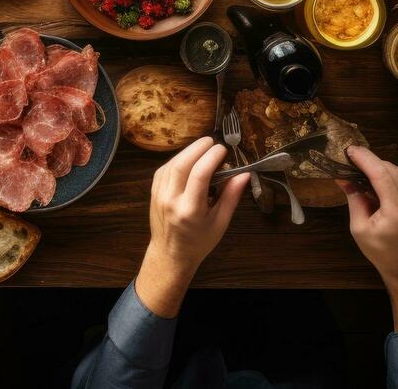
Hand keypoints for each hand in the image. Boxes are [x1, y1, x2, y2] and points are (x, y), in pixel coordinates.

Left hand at [135, 137, 246, 315]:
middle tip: (212, 141)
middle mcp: (171, 200)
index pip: (199, 175)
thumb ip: (231, 197)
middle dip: (198, 148)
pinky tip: (188, 157)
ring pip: (171, 164)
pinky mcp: (152, 191)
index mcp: (190, 210)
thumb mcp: (220, 223)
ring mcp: (158, 195)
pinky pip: (164, 169)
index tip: (223, 149)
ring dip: (187, 151)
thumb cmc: (199, 242)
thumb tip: (244, 173)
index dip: (211, 157)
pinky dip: (177, 159)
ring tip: (203, 146)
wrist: (170, 255)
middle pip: (182, 165)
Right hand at [340, 145, 397, 281]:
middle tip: (349, 157)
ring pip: (396, 169)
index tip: (348, 150)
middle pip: (389, 168)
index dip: (365, 159)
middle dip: (369, 159)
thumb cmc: (379, 249)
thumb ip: (354, 199)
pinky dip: (385, 171)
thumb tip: (342, 177)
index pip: (381, 175)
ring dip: (377, 164)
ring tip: (357, 164)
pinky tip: (371, 174)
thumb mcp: (359, 227)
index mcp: (397, 210)